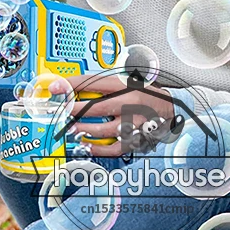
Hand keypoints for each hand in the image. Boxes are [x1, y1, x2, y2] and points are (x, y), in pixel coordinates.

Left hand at [62, 74, 182, 156]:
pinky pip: (110, 147)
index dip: (73, 85)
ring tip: (71, 127)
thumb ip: (107, 84)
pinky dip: (94, 147)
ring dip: (80, 129)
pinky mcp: (135, 140)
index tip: (57, 87)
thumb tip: (76, 87)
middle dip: (72, 109)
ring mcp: (133, 124)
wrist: (172, 110)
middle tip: (61, 110)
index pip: (95, 83)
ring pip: (99, 129)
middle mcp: (131, 104)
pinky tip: (85, 143)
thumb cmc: (147, 95)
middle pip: (94, 108)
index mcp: (128, 86)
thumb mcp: (130, 81)